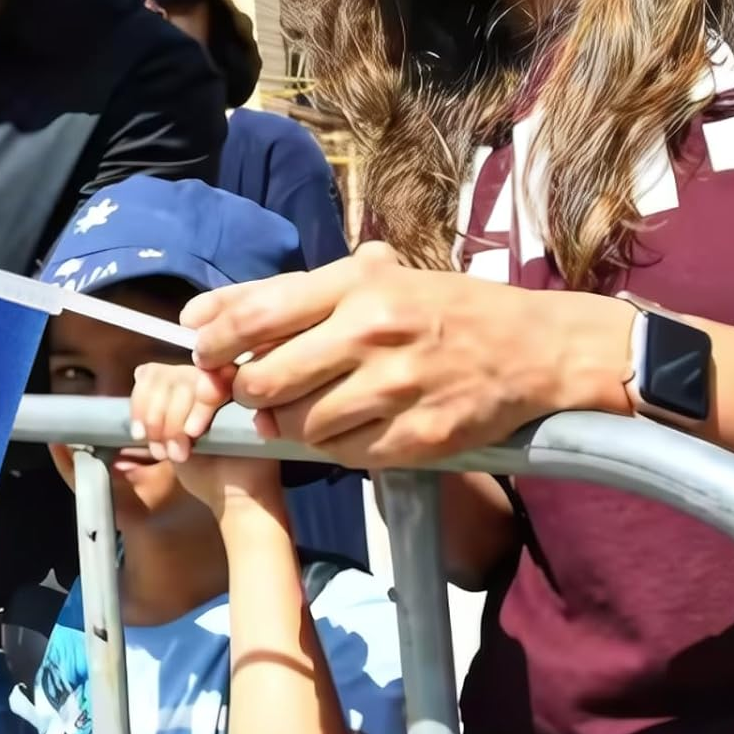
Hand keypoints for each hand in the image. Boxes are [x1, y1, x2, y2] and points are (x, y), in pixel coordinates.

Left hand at [130, 362, 278, 516]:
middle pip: (166, 375)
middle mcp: (204, 379)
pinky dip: (198, 409)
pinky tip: (194, 433)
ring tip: (180, 451)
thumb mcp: (167, 441)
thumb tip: (139, 376)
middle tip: (162, 451)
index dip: (141, 402)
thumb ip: (154, 414)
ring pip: (185, 379)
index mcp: (185, 388)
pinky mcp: (242, 390)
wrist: (235, 495)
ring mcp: (225, 381)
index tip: (139, 435)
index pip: (152, 373)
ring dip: (174, 419)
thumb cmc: (204, 471)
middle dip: (156, 416)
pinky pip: (214, 384)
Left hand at [183, 242, 634, 469]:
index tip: (204, 351)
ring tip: (306, 408)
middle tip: (253, 390)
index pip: (257, 314)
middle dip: (246, 392)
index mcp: (359, 286)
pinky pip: (345, 456)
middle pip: (267, 380)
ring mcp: (399, 389)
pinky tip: (350, 426)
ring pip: (301, 426)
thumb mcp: (374, 278)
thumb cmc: (440, 307)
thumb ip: (291, 295)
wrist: (531, 348)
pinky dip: (335, 447)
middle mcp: (375, 333)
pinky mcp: (420, 437)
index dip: (215, 340)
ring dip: (290, 424)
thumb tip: (201, 316)